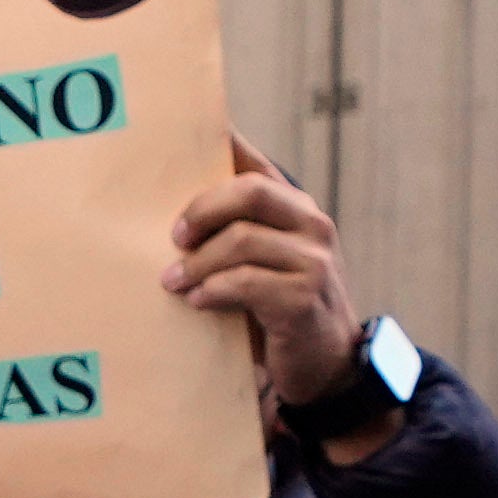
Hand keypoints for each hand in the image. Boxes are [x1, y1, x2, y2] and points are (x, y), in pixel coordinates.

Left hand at [169, 157, 366, 414]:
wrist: (325, 363)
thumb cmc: (279, 309)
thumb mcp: (262, 264)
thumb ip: (235, 234)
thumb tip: (172, 218)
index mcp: (296, 208)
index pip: (256, 164)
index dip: (224, 143)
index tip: (183, 134)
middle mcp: (312, 224)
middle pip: (250, 191)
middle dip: (203, 210)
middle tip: (175, 237)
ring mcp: (313, 260)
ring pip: (242, 240)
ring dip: (198, 262)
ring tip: (173, 281)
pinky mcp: (303, 298)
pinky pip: (246, 283)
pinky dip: (213, 290)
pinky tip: (197, 301)